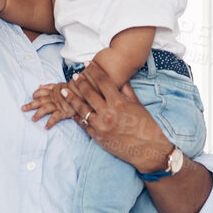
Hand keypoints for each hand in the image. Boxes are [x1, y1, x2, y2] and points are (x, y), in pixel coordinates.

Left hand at [21, 82, 79, 127]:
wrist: (83, 91)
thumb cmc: (72, 89)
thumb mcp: (59, 85)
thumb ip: (49, 86)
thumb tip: (39, 86)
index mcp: (51, 92)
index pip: (40, 93)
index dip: (35, 95)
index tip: (33, 98)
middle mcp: (52, 98)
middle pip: (39, 101)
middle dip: (30, 105)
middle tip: (23, 109)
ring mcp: (57, 105)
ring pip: (45, 109)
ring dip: (38, 114)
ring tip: (32, 119)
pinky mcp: (63, 111)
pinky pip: (55, 118)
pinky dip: (50, 122)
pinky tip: (46, 127)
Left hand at [60, 58, 175, 169]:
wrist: (148, 149)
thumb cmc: (146, 126)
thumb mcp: (137, 105)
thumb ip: (126, 91)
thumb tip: (119, 79)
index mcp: (118, 102)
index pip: (103, 81)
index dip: (94, 71)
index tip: (88, 63)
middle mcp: (107, 113)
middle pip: (89, 93)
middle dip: (80, 82)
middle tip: (75, 76)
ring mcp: (100, 126)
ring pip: (81, 109)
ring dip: (72, 99)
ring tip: (64, 91)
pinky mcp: (97, 137)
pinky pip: (83, 124)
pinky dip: (76, 116)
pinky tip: (71, 110)